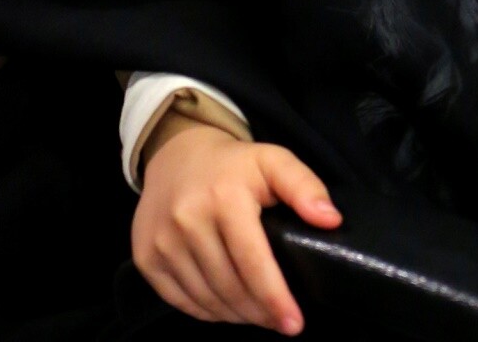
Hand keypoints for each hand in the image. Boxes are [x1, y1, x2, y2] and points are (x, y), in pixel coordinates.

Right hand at [132, 125, 341, 329]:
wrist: (176, 155)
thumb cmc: (233, 165)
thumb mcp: (273, 161)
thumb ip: (304, 187)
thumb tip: (331, 220)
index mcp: (225, 197)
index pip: (253, 262)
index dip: (275, 298)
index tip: (294, 323)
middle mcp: (188, 219)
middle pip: (230, 286)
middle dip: (260, 311)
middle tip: (279, 320)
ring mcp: (163, 241)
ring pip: (206, 299)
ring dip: (236, 314)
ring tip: (257, 313)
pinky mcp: (146, 257)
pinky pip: (181, 301)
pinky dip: (207, 312)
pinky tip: (226, 307)